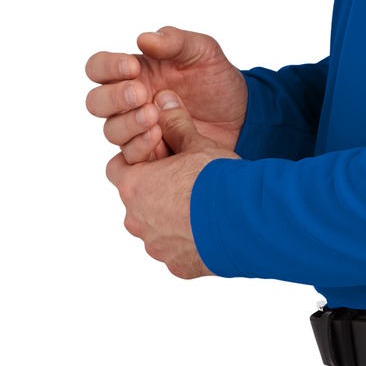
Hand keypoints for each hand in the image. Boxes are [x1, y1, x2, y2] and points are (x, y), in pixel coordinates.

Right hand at [85, 25, 248, 164]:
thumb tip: (143, 39)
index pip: (98, 68)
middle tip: (142, 93)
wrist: (243, 116)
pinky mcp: (151, 154)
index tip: (132, 67)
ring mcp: (138, 129)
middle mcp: (129, 102)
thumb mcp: (203, 51)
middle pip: (97, 102)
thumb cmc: (217, 80)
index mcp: (134, 72)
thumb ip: (175, 41)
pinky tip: (160, 136)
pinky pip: (129, 157)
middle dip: (115, 97)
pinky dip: (140, 147)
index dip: (107, 67)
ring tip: (154, 116)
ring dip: (128, 123)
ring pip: (111, 130)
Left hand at [105, 91, 239, 277]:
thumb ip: (176, 124)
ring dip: (173, 218)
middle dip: (157, 191)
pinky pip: (178, 251)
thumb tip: (163, 98)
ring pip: (157, 229)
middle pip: (138, 201)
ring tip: (204, 206)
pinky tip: (214, 229)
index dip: (137, 160)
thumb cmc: (217, 179)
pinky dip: (190, 241)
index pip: (118, 169)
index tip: (158, 156)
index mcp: (135, 188)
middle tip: (186, 180)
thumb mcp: (197, 144)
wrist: (247, 220)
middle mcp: (138, 221)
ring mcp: (157, 248)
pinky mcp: (178, 267)